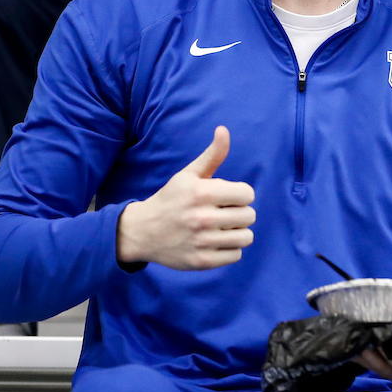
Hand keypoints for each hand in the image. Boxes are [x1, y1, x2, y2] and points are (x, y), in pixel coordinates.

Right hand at [116, 126, 254, 268]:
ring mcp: (201, 242)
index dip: (241, 194)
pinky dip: (230, 249)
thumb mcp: (188, 175)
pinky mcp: (201, 261)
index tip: (228, 197)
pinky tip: (216, 242)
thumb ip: (212, 155)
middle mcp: (202, 218)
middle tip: (224, 213)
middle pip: (249, 216)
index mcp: (201, 193)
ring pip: (246, 237)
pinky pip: (236, 255)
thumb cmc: (171, 199)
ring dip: (237, 232)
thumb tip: (224, 130)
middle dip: (240, 213)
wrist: (142, 231)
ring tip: (222, 228)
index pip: (247, 194)